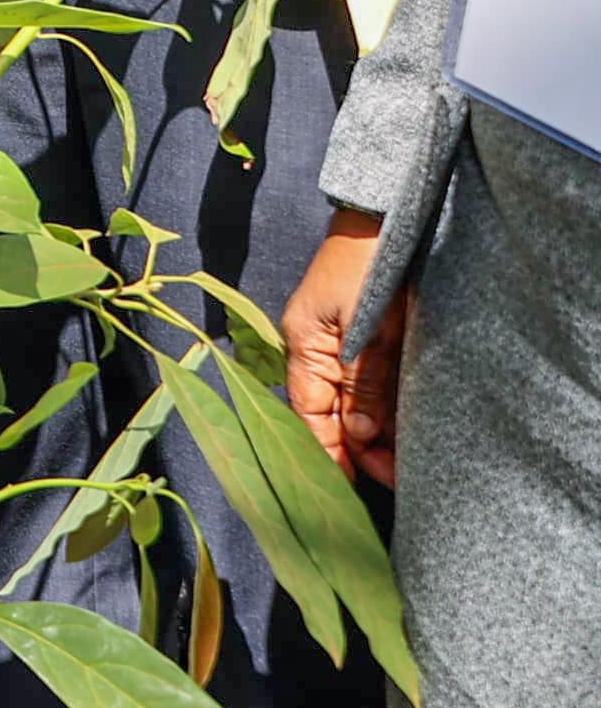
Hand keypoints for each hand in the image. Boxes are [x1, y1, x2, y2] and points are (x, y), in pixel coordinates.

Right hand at [283, 211, 403, 488]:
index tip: (346, 490)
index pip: (309, 415)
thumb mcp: (366, 326)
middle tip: (395, 483)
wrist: (385, 217)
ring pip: (354, 405)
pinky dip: (384, 412)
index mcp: (304, 346)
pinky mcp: (369, 340)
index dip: (326, 453)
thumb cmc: (367, 265)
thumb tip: (361, 432)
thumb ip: (362, 380)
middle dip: (358, 451)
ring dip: (375, 436)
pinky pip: (371, 387)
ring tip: (404, 468)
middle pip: (332, 415)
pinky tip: (402, 434)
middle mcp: (319, 352)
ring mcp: (344, 346)